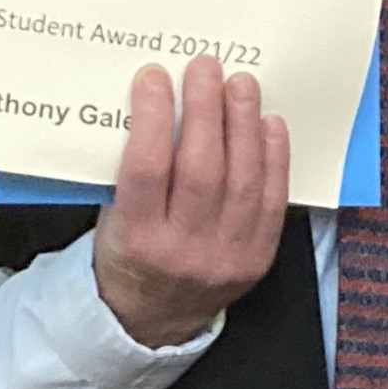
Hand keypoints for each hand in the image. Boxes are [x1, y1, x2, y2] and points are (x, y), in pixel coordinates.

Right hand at [93, 55, 289, 348]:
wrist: (153, 321)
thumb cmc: (128, 255)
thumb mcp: (113, 219)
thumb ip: (131, 171)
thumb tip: (153, 103)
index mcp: (136, 240)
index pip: (147, 170)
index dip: (152, 117)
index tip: (154, 76)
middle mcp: (183, 251)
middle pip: (202, 170)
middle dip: (206, 110)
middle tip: (205, 67)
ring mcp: (226, 256)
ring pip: (242, 180)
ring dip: (244, 123)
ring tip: (241, 84)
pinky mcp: (258, 258)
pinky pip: (272, 200)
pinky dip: (274, 157)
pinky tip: (269, 122)